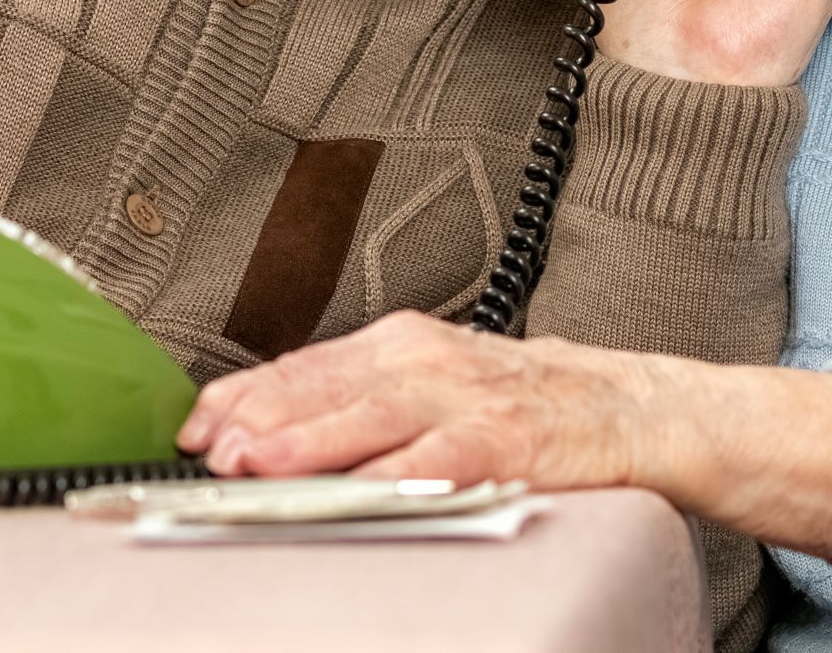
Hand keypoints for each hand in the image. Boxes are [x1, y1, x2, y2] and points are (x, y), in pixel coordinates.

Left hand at [179, 311, 831, 557]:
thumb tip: (254, 431)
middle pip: (327, 384)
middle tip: (208, 445)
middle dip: (261, 416)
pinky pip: (450, 457)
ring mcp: (474, 395)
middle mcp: (430, 358)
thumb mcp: (433, 389)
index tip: (191, 423)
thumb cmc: (525, 406)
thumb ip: (354, 405)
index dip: (243, 393)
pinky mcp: (518, 438)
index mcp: (402, 343)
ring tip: (256, 462)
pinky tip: (365, 488)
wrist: (640, 409)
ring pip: (377, 414)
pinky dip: (404, 471)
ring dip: (311, 439)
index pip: (304, 364)